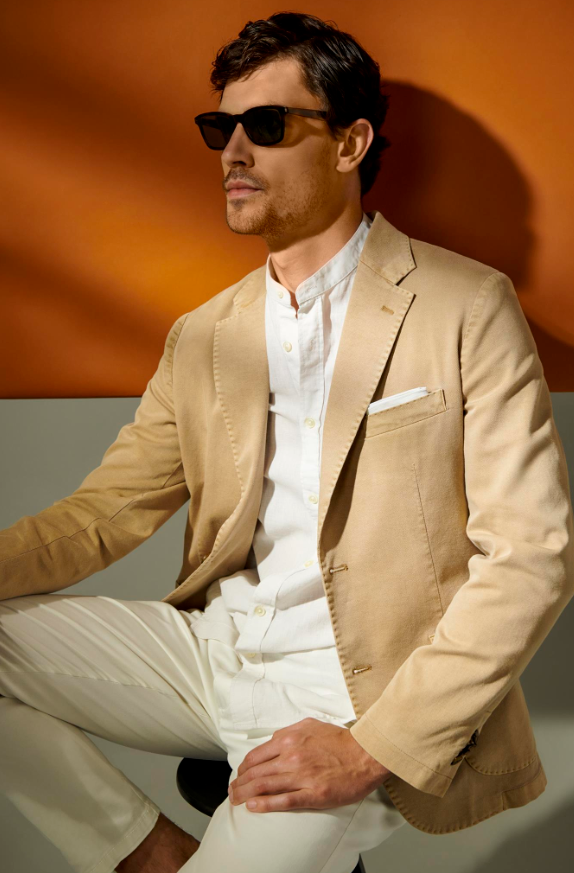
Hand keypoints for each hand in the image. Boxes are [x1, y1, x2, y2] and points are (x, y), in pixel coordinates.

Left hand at [228, 716, 391, 812]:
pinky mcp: (313, 794)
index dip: (243, 769)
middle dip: (238, 784)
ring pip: (264, 786)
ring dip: (245, 795)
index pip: (256, 756)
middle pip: (255, 773)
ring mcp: (301, 776)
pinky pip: (283, 801)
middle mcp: (291, 757)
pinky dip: (265, 804)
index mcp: (289, 739)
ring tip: (236, 801)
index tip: (239, 776)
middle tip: (231, 792)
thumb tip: (274, 740)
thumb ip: (289, 732)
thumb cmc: (339, 740)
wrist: (365, 753)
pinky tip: (252, 807)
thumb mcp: (310, 725)